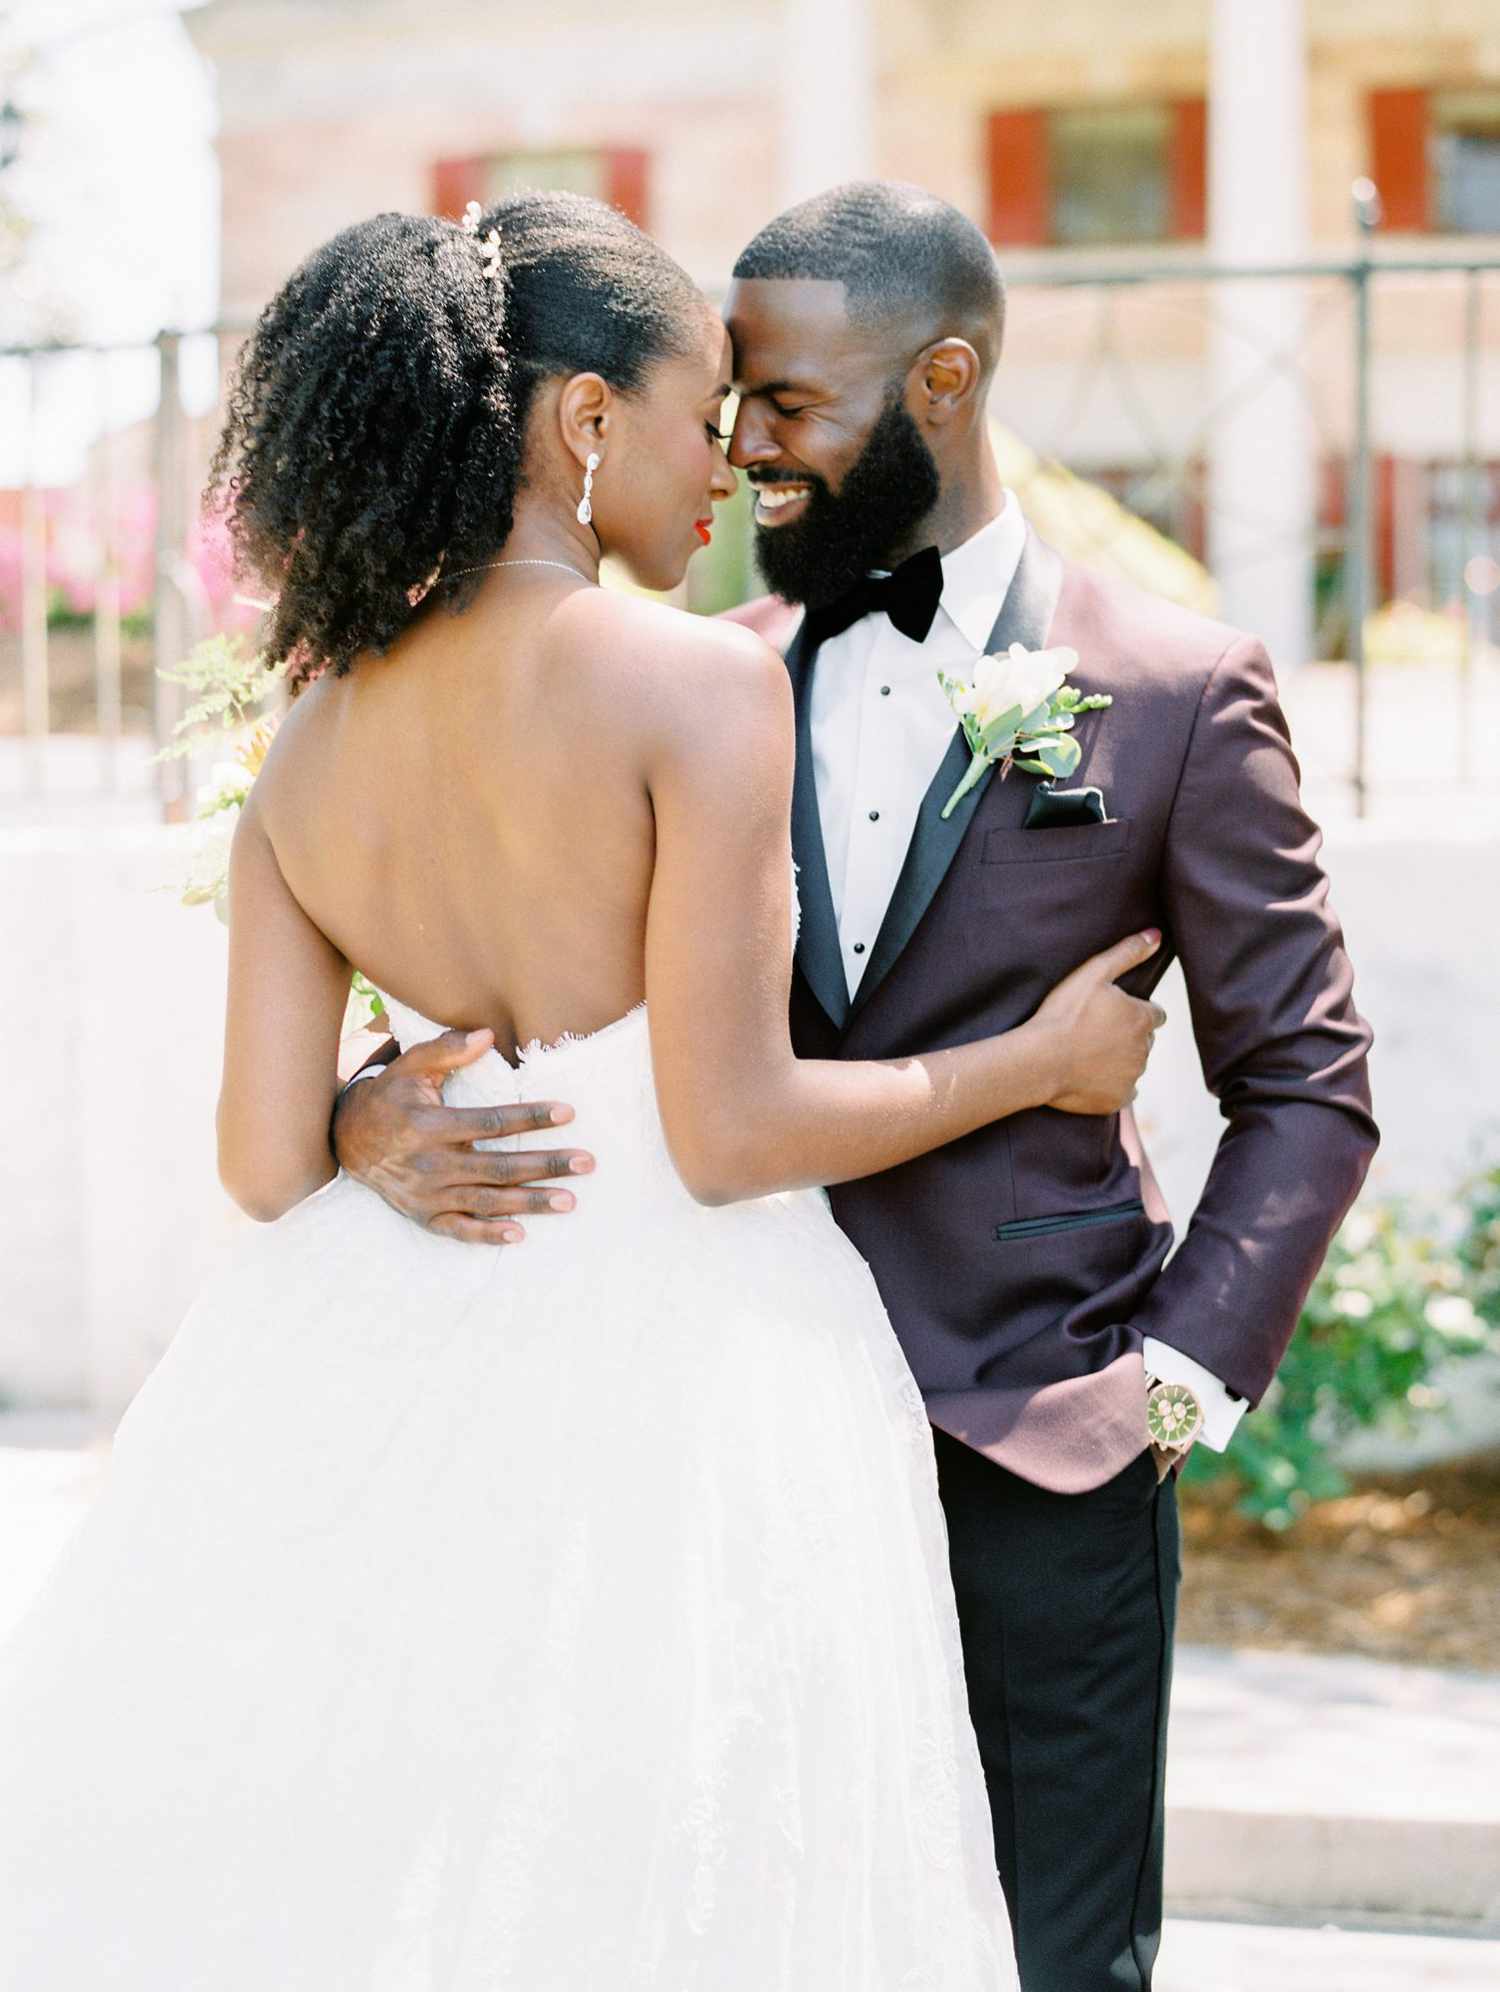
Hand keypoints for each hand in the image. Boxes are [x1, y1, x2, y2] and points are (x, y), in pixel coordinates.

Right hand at [331, 1028, 593, 1243]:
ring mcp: (427, 1195)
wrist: (347, 1140)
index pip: (491, 1123)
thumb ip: (447, 1050)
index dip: (531, 1118)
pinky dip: (487, 1235)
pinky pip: (459, 1230)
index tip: (567, 1113)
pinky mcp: (423, 1215)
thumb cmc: (390, 1096)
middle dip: (546, 1165)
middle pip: (498, 1167)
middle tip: (586, 1163)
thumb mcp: (411, 1066)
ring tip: (570, 1201)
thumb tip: (487, 1035)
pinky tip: (519, 1234)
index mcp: (430, 1126)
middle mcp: (430, 1165)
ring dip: (530, 1202)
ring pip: (486, 1201)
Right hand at [1034, 929, 1166, 1115]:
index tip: (1111, 1014)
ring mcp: (1132, 1077)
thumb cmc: (1063, 1014)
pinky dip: (1110, 1085)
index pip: (1155, 1015)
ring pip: (1133, 1066)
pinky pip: (1123, 1092)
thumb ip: (1127, 952)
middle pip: (1144, 1041)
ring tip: (1086, 1053)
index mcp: (1142, 1018)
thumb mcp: (1093, 973)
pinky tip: (1088, 1076)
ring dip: (1118, 1060)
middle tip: (1094, 1033)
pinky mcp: (1118, 1100)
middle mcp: (1144, 1049)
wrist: (1039, 1061)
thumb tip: (1157, 935)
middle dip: (1127, 1037)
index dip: (1135, 1012)